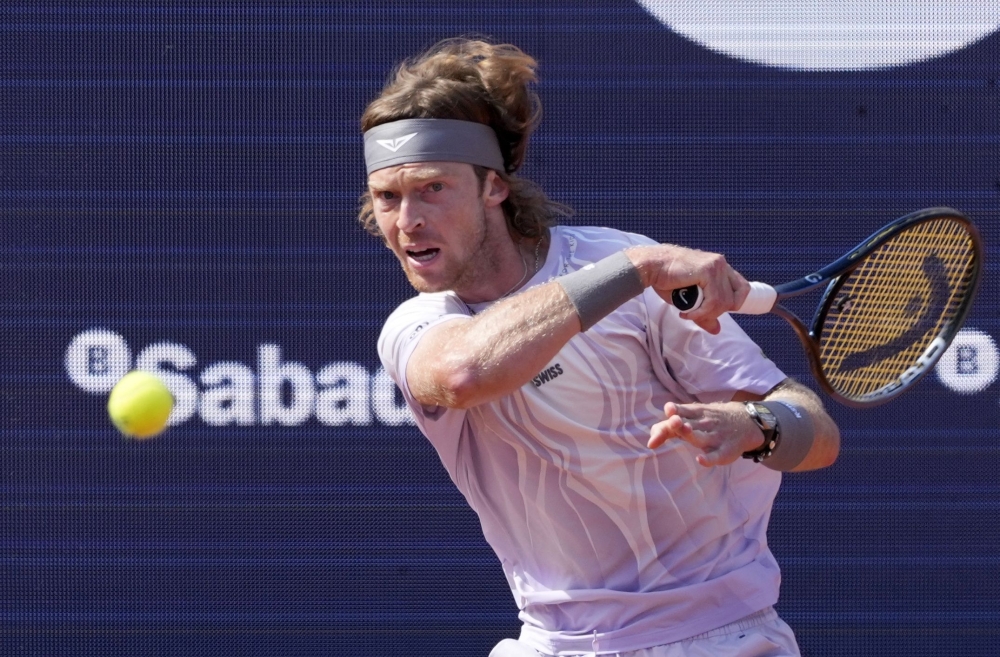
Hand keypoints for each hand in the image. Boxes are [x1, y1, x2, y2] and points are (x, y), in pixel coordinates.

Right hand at [626, 245, 749, 333]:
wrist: (650, 267)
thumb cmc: (667, 280)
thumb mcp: (689, 300)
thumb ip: (705, 313)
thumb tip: (717, 330)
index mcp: (720, 267)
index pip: (742, 288)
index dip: (733, 304)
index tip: (713, 312)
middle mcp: (721, 264)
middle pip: (735, 299)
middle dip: (715, 313)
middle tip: (695, 314)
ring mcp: (717, 266)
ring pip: (724, 303)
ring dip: (705, 314)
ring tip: (688, 314)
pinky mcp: (708, 271)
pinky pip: (714, 301)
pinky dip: (701, 312)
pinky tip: (685, 313)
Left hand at [648, 401, 764, 466]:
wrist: (746, 422)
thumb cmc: (709, 421)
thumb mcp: (692, 418)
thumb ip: (669, 427)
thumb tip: (650, 441)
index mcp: (694, 414)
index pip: (680, 413)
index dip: (671, 415)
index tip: (664, 417)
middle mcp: (704, 424)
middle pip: (689, 424)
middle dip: (679, 423)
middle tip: (673, 422)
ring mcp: (715, 438)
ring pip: (701, 438)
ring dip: (692, 434)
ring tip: (684, 430)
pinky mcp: (724, 451)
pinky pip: (716, 456)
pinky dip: (709, 459)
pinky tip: (700, 460)